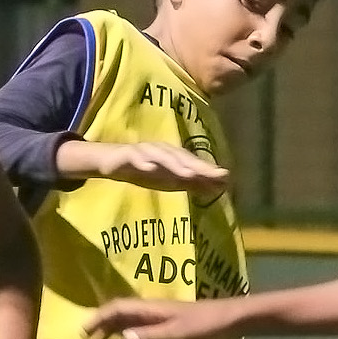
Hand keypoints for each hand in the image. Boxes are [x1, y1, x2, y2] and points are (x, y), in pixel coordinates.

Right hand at [66, 140, 228, 198]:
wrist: (111, 163)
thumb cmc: (144, 171)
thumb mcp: (170, 181)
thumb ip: (192, 184)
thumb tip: (219, 189)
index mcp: (174, 156)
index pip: (194, 163)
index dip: (209, 170)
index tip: (226, 178)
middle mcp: (163, 150)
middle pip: (182, 157)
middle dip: (198, 166)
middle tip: (214, 174)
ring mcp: (146, 151)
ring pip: (163, 156)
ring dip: (176, 164)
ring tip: (189, 174)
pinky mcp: (128, 155)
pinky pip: (137, 158)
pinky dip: (143, 162)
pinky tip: (149, 168)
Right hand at [82, 296, 241, 338]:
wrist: (232, 320)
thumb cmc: (206, 325)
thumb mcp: (178, 333)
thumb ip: (151, 336)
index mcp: (151, 308)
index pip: (117, 308)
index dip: (99, 317)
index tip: (84, 332)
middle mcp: (151, 310)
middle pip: (119, 314)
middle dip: (101, 324)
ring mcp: (160, 318)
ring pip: (129, 322)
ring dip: (113, 331)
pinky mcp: (168, 326)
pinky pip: (141, 330)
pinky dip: (129, 338)